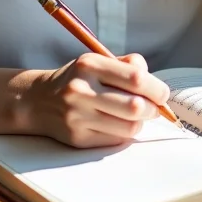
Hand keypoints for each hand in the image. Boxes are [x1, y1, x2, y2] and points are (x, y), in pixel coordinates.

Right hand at [25, 52, 169, 147]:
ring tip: (136, 116)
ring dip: (140, 123)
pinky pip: (115, 141)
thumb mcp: (97, 61)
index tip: (162, 94)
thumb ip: (128, 66)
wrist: (39, 101)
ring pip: (128, 127)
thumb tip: (156, 86)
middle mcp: (81, 90)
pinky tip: (119, 125)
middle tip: (154, 108)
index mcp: (89, 64)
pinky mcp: (77, 138)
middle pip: (134, 106)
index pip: (135, 78)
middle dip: (152, 109)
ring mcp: (77, 116)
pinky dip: (125, 134)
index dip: (156, 88)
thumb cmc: (78, 78)